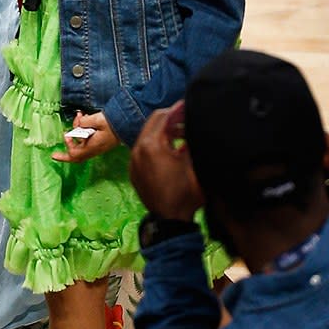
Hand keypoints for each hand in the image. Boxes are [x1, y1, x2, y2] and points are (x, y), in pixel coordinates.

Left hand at [52, 110, 117, 162]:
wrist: (128, 123)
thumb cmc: (113, 123)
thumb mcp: (96, 120)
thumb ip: (84, 122)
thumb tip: (78, 124)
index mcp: (92, 146)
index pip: (75, 154)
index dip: (67, 148)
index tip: (65, 135)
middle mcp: (94, 149)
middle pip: (77, 156)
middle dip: (66, 155)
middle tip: (55, 155)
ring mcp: (98, 146)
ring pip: (82, 145)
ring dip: (76, 133)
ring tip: (79, 116)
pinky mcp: (101, 142)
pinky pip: (87, 140)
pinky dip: (83, 132)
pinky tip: (85, 118)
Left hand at [128, 103, 202, 221]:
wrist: (170, 222)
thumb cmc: (186, 194)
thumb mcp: (194, 164)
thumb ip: (192, 140)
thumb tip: (194, 125)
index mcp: (152, 144)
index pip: (163, 116)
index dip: (177, 109)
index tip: (188, 105)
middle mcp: (138, 149)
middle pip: (153, 123)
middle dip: (170, 118)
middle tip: (186, 118)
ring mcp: (133, 161)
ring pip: (147, 136)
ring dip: (164, 132)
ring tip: (182, 135)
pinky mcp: (134, 171)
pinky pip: (144, 149)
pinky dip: (156, 145)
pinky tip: (172, 150)